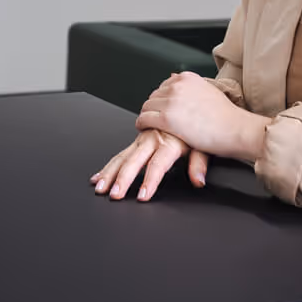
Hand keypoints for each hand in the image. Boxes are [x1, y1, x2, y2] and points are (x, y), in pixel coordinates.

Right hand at [91, 128, 208, 201]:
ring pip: (122, 157)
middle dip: (122, 178)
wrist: (190, 105)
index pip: (157, 165)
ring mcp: (142, 139)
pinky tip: (99, 177)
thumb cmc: (198, 128)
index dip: (150, 181)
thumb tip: (198, 181)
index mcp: (169, 142)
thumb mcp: (203, 145)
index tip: (142, 196)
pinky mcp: (138, 140)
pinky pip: (120, 154)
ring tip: (100, 187)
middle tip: (115, 194)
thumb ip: (198, 163)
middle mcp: (152, 139)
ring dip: (109, 173)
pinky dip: (108, 166)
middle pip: (134, 161)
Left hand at [135, 71, 270, 161]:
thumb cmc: (227, 116)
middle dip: (155, 108)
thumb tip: (172, 76)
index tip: (165, 109)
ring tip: (152, 125)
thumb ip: (189, 85)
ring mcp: (171, 102)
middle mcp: (177, 86)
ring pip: (146, 107)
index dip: (163, 100)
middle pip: (154, 96)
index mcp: (187, 78)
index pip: (164, 86)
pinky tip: (144, 129)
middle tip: (158, 119)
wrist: (236, 130)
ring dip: (147, 116)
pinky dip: (142, 124)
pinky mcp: (167, 119)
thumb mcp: (208, 90)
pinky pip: (144, 119)